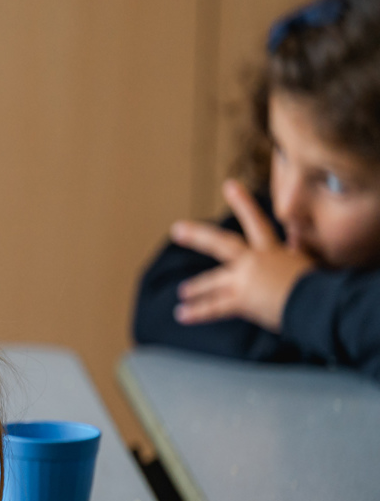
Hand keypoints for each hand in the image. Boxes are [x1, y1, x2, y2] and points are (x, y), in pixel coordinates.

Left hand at [169, 179, 314, 331]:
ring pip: (213, 281)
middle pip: (221, 243)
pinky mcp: (242, 299)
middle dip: (198, 236)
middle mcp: (255, 260)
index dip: (243, 202)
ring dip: (197, 287)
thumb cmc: (322, 285)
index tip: (229, 185)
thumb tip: (297, 230)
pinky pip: (214, 307)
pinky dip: (197, 311)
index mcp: (273, 250)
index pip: (257, 222)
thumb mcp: (312, 260)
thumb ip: (300, 245)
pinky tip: (182, 314)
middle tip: (177, 229)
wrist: (320, 303)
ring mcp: (245, 279)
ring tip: (184, 292)